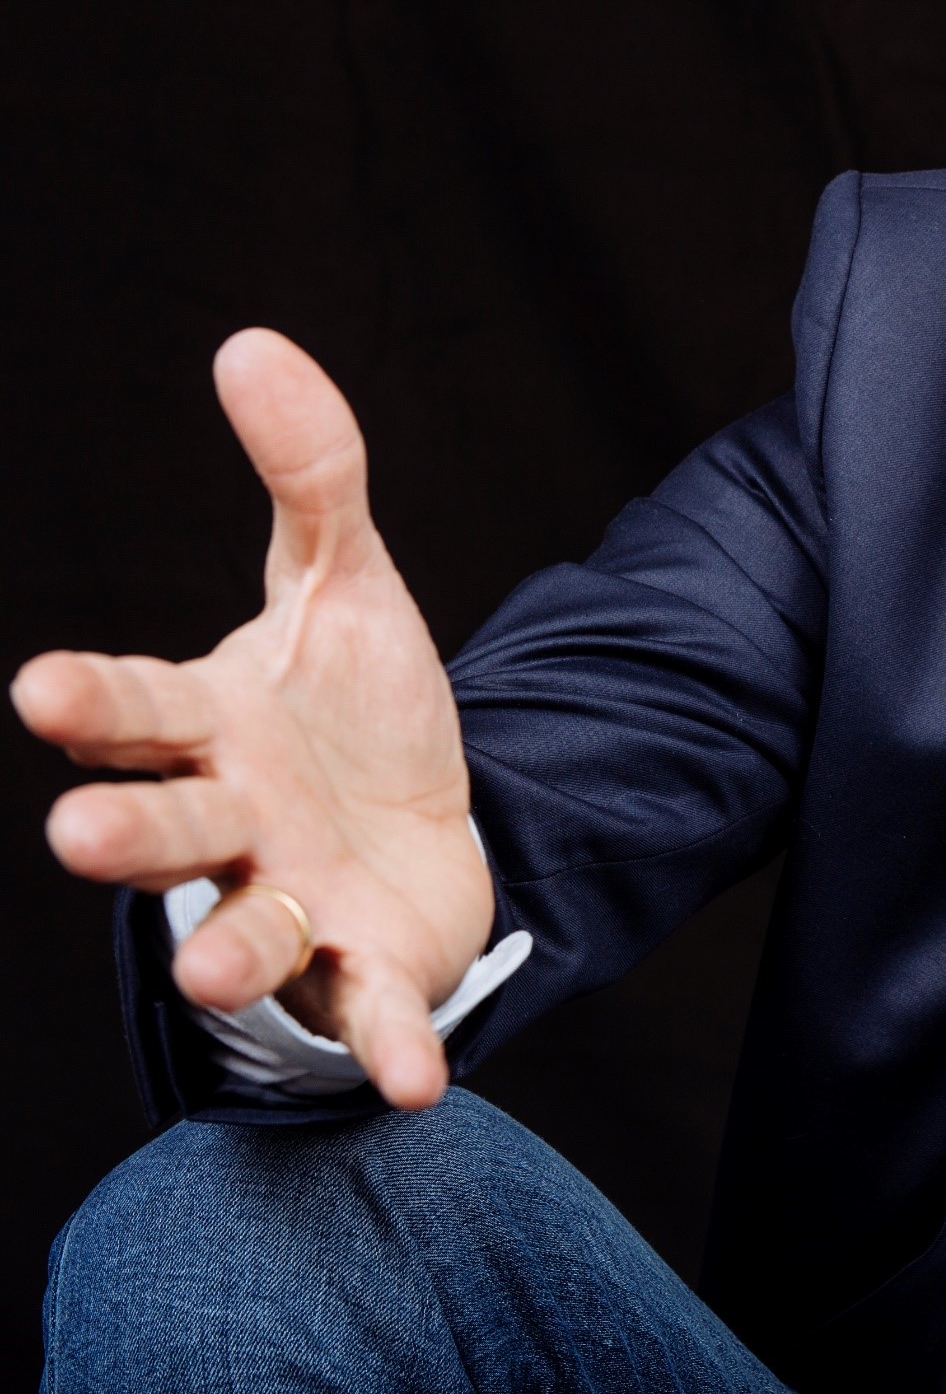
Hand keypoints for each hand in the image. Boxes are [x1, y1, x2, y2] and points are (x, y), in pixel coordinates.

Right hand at [12, 331, 493, 1106]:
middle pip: (168, 827)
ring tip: (211, 961)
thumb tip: (252, 342)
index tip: (37, 690)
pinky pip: (371, 1013)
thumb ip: (311, 476)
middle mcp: (234, 822)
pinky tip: (417, 1082)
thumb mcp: (347, 583)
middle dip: (127, 834)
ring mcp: (293, 902)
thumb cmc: (354, 709)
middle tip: (84, 836)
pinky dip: (389, 1047)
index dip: (93, 702)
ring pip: (242, 932)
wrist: (428, 820)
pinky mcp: (365, 965)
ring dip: (226, 951)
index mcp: (214, 726)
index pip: (139, 710)